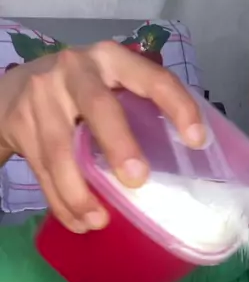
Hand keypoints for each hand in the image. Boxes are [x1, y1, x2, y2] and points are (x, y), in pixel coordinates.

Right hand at [0, 42, 204, 231]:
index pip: (152, 78)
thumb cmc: (79, 89)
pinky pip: (42, 171)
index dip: (177, 106)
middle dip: (119, 145)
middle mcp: (75, 71)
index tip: (197, 140)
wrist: (9, 90)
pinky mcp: (18, 125)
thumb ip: (138, 104)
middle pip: (98, 108)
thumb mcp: (108, 81)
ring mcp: (42, 97)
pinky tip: (79, 222)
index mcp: (111, 59)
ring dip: (80, 192)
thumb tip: (188, 156)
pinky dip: (61, 202)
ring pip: (61, 150)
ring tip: (100, 221)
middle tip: (137, 180)